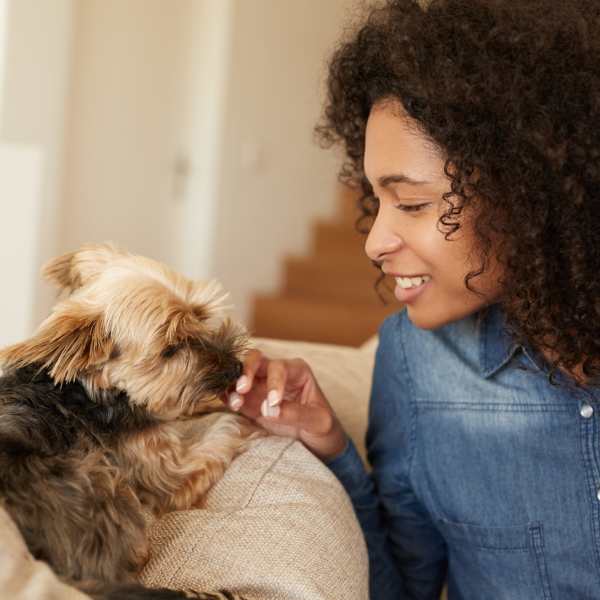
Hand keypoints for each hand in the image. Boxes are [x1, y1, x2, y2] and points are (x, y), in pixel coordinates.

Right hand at [226, 349, 348, 460]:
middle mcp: (276, 374)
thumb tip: (269, 409)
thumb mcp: (318, 421)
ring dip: (233, 386)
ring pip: (241, 376)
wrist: (317, 442)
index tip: (274, 402)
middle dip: (246, 371)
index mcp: (297, 371)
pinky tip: (228, 403)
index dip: (274, 382)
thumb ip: (296, 414)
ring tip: (236, 403)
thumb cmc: (322, 426)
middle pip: (256, 360)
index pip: (280, 367)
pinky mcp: (251, 403)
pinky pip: (235, 394)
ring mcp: (261, 387)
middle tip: (242, 389)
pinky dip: (228, 396)